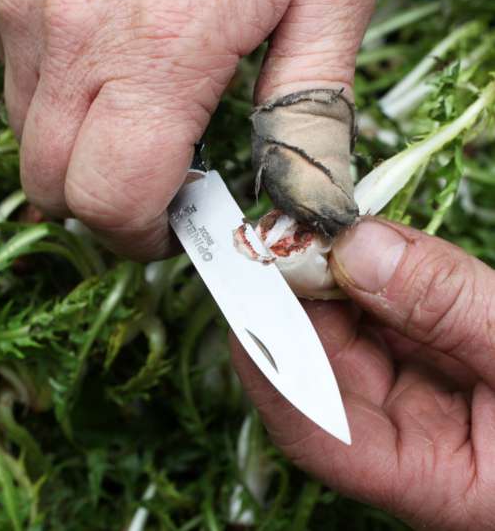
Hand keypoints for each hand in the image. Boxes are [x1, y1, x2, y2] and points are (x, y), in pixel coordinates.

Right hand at [0, 0, 374, 259]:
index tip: (176, 230)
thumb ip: (309, 114)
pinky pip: (16, 75)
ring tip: (140, 123)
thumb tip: (310, 200)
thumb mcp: (320, 0)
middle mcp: (69, 35)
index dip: (143, 236)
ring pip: (29, 137)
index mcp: (157, 56)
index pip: (114, 201)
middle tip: (158, 190)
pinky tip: (108, 67)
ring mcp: (22, 3)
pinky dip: (62, 97)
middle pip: (54, 186)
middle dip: (107, 207)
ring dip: (82, 154)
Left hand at [231, 218, 494, 530]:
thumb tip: (358, 248)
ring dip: (325, 279)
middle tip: (284, 233)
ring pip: (345, 332)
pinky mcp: (430, 354)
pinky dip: (366, 273)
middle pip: (318, 367)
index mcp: (426, 475)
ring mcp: (415, 392)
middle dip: (295, 301)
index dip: (269, 360)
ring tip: (316, 225)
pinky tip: (359, 239)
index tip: (248, 291)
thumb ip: (451, 307)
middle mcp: (405, 435)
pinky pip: (380, 312)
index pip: (312, 427)